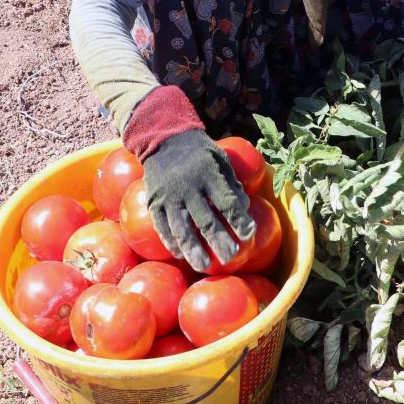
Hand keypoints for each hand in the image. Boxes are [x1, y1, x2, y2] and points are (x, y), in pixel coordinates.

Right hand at [142, 129, 255, 271]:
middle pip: (206, 222)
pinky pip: (162, 227)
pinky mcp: (154, 202)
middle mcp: (189, 188)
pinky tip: (181, 255)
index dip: (239, 220)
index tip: (248, 234)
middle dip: (220, 241)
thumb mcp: (220, 158)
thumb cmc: (199, 150)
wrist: (163, 138)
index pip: (227, 203)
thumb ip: (232, 182)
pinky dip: (171, 243)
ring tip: (204, 265)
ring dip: (194, 250)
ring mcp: (169, 197)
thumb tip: (244, 206)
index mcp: (209, 175)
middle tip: (231, 257)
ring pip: (182, 229)